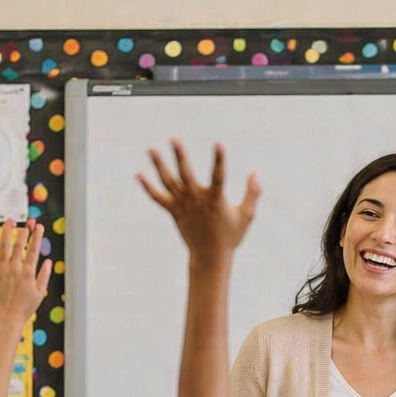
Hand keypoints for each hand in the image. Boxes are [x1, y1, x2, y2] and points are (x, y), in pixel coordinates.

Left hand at [0, 219, 52, 332]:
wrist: (5, 319)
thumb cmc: (23, 309)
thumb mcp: (39, 294)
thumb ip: (44, 276)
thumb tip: (48, 262)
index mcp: (28, 273)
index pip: (33, 250)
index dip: (36, 236)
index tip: (39, 226)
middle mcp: (15, 269)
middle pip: (19, 245)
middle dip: (24, 231)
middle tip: (27, 222)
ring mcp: (1, 271)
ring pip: (3, 247)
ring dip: (6, 233)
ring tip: (8, 222)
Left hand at [138, 141, 259, 259]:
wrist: (210, 257)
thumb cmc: (230, 236)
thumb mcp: (246, 215)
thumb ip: (252, 193)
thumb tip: (257, 173)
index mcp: (215, 200)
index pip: (218, 176)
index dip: (219, 160)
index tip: (219, 144)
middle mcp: (196, 201)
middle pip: (186, 175)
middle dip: (180, 157)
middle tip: (174, 139)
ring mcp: (183, 206)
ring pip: (169, 182)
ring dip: (159, 165)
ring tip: (151, 149)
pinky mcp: (174, 212)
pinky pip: (158, 198)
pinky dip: (148, 187)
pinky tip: (138, 175)